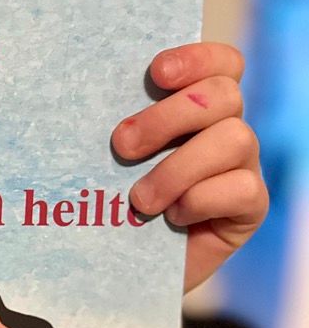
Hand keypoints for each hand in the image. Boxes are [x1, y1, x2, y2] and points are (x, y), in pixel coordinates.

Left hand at [112, 43, 267, 292]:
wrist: (122, 268)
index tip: (155, 73)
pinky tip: (173, 217)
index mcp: (197, 107)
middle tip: (122, 145)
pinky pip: (243, 188)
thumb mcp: (106, 161)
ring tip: (140, 199)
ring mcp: (242, 168)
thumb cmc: (110, 205)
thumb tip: (78, 99)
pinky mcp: (249, 208)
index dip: (196, 59)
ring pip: (235, 138)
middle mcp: (226, 130)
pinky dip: (201, 199)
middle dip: (169, 117)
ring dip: (179, 167)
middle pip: (224, 95)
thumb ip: (116, 128)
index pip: (222, 63)